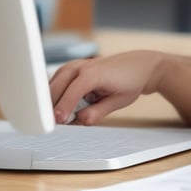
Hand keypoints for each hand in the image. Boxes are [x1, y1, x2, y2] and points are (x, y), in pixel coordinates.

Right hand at [49, 51, 163, 124]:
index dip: (63, 108)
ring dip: (52, 101)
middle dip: (52, 107)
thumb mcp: (119, 101)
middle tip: (56, 124)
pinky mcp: (71, 68)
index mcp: (93, 73)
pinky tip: (63, 105)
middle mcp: (81, 66)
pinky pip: (56, 82)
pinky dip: (56, 94)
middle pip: (56, 88)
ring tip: (63, 116)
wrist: (139, 66)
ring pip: (52, 84)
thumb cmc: (130, 81)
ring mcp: (75, 65)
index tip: (57, 121)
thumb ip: (98, 112)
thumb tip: (80, 119)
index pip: (72, 92)